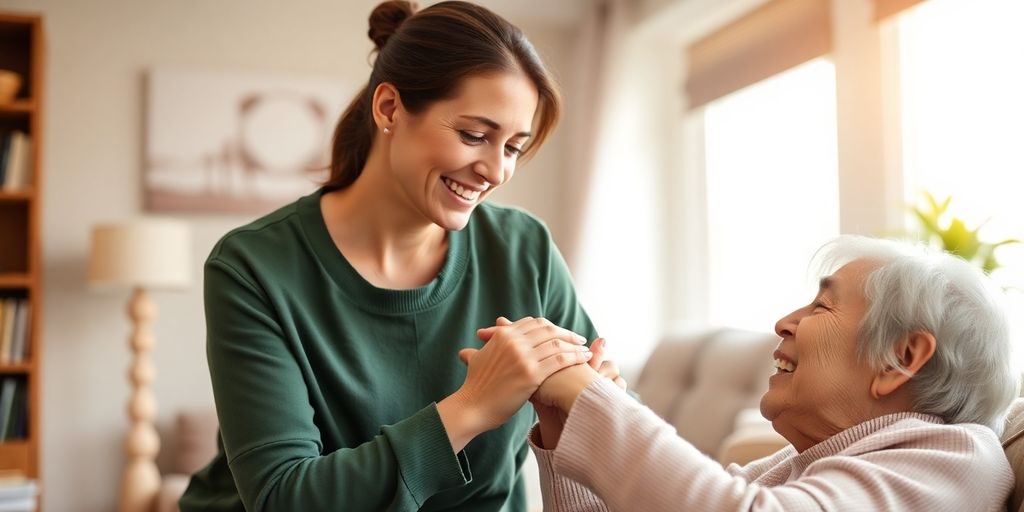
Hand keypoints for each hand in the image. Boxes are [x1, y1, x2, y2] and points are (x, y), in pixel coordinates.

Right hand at [440, 316, 591, 450]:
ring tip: (586, 351)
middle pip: (549, 330)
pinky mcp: (531, 374)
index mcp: (504, 335)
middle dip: (567, 334)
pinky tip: (584, 360)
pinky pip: (559, 361)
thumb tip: (480, 340)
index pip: (535, 324)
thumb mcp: (478, 357)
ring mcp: (523, 357)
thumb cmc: (476, 387)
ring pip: (557, 345)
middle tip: (580, 339)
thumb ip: (485, 345)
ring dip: (575, 346)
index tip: (563, 333)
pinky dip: (575, 358)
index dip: (552, 327)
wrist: (472, 407)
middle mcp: (514, 341)